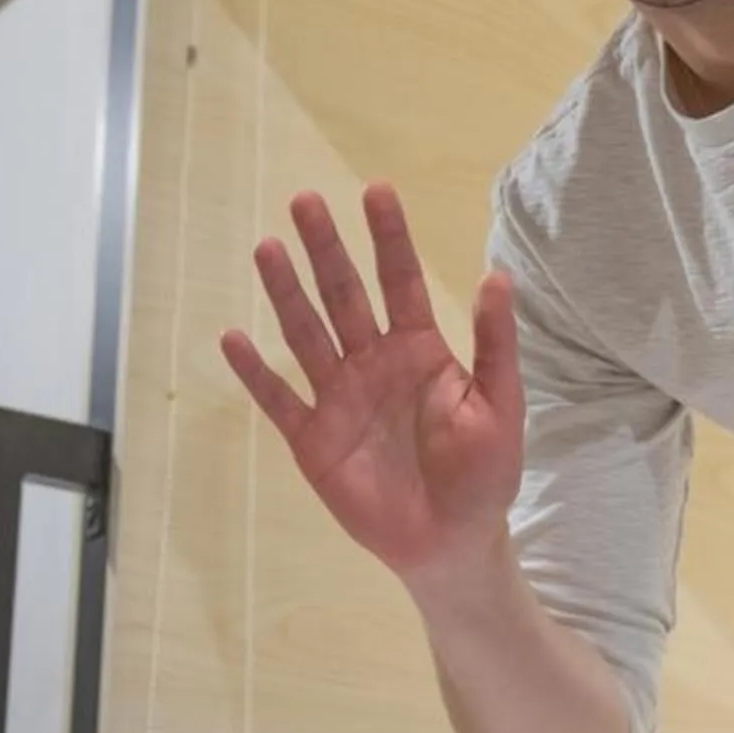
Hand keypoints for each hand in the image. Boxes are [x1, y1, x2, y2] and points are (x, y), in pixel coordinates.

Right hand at [220, 181, 523, 582]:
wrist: (452, 542)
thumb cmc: (483, 474)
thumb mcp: (500, 405)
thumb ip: (495, 344)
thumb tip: (496, 275)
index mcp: (421, 350)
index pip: (401, 281)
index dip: (389, 238)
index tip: (376, 190)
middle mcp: (374, 362)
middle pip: (344, 295)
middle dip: (326, 249)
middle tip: (305, 200)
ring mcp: (340, 397)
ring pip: (306, 333)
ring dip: (286, 292)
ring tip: (267, 247)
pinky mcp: (313, 439)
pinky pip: (279, 399)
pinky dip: (256, 372)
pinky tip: (233, 338)